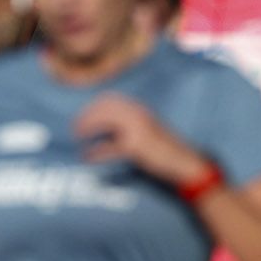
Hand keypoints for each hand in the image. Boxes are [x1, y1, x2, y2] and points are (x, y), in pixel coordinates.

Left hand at [74, 94, 207, 185]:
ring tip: (78, 138)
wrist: (184, 162)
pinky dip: (96, 153)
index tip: (81, 119)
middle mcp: (138, 114)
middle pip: (104, 107)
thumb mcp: (146, 131)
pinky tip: (88, 157)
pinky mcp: (136, 146)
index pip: (109, 99)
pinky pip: (109, 147)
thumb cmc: (164, 149)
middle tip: (76, 130)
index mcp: (140, 109)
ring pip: (104, 122)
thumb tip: (100, 129)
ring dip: (88, 128)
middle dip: (86, 116)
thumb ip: (126, 126)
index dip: (92, 108)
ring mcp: (138, 128)